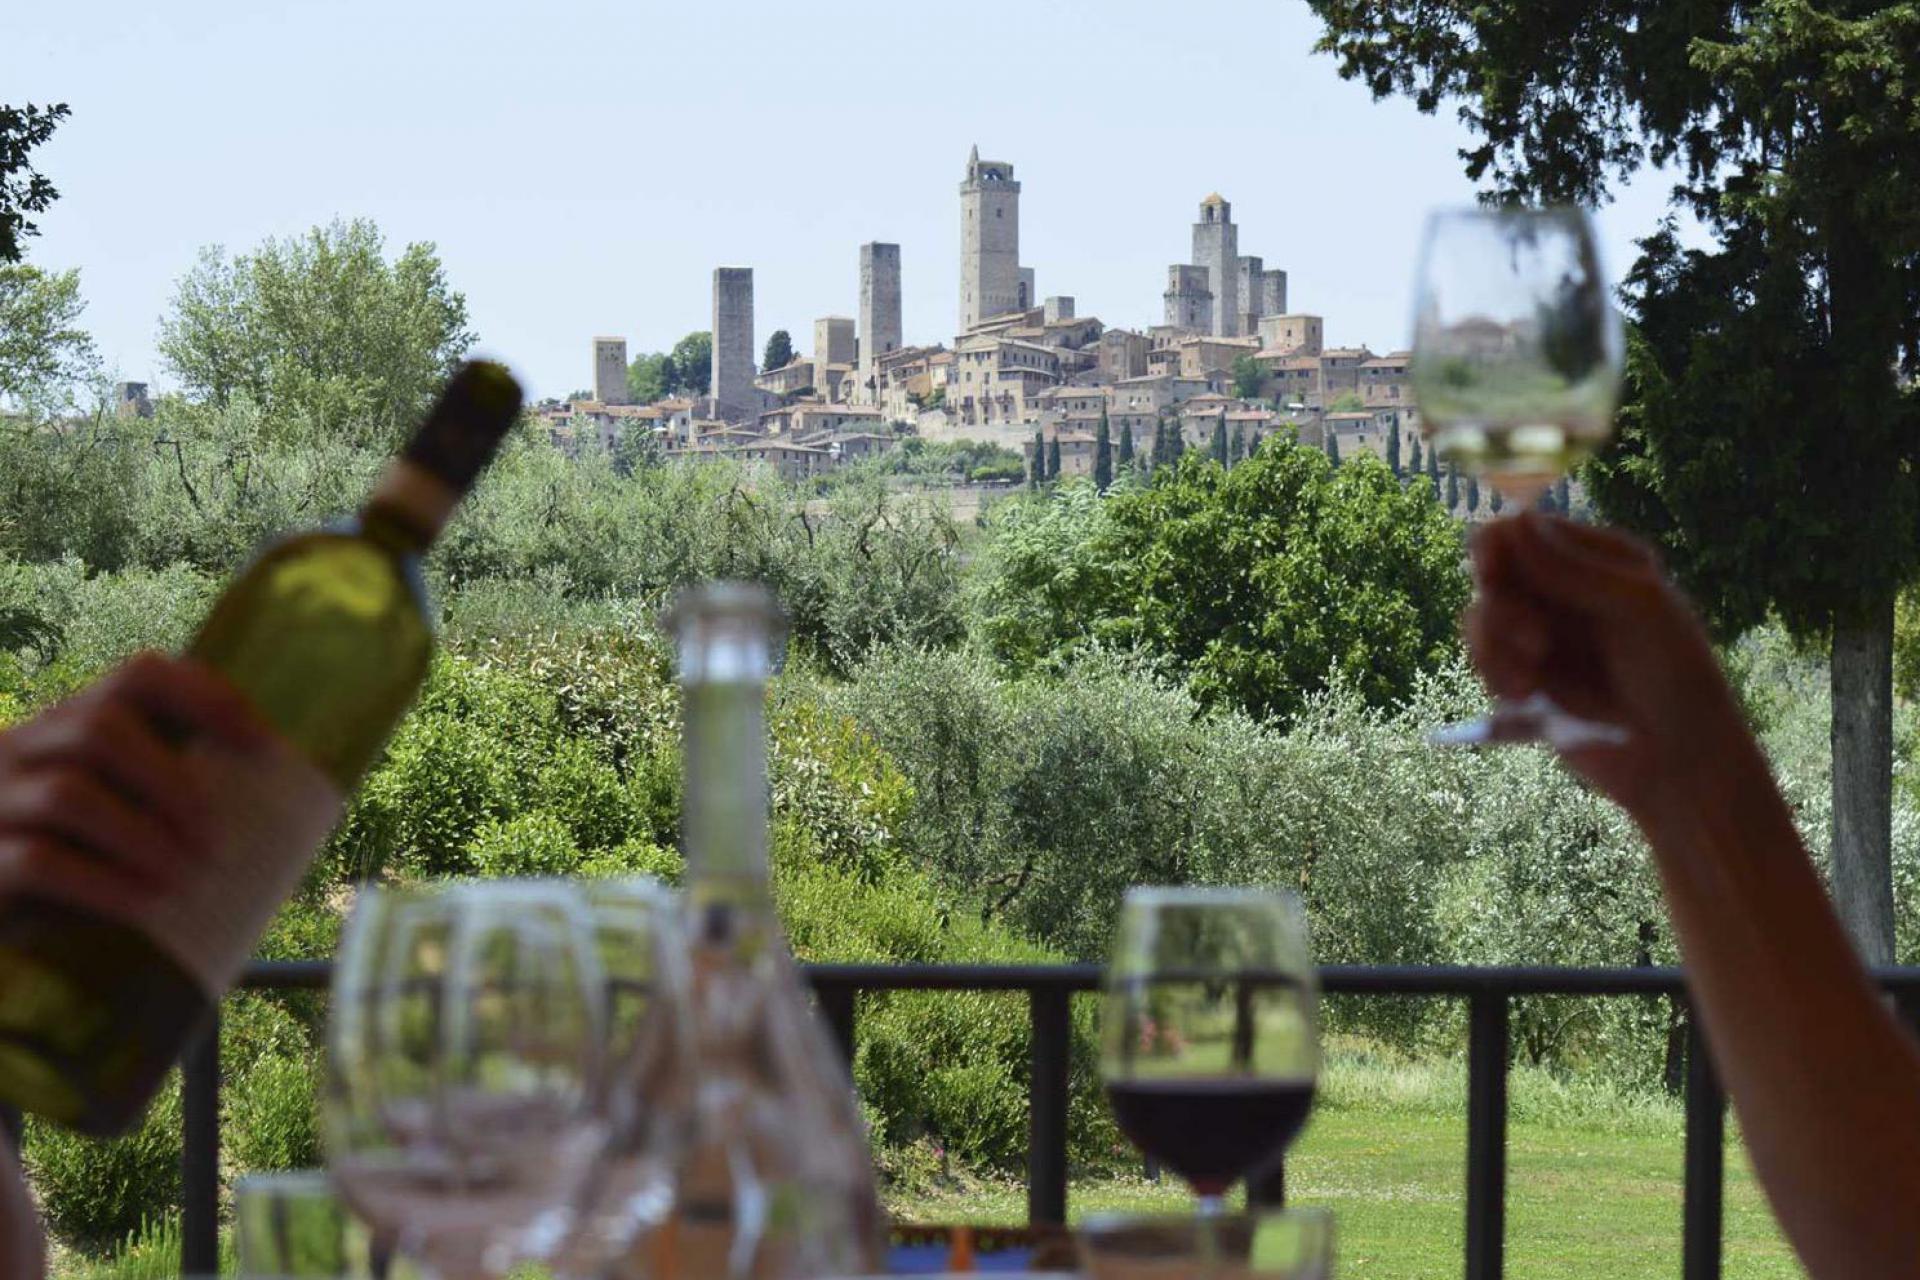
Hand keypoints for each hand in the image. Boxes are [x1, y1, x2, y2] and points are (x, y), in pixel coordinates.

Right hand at [0, 652, 269, 919]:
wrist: (1, 932)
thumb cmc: (75, 867)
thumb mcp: (119, 815)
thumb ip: (172, 798)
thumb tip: (290, 819)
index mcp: (68, 723)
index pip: (138, 674)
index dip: (206, 697)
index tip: (264, 746)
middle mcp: (20, 747)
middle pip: (100, 729)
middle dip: (173, 783)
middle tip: (218, 842)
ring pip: (68, 794)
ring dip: (143, 836)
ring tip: (189, 878)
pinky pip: (39, 862)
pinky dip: (103, 883)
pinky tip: (147, 906)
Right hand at [1466, 512, 1752, 820]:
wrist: (1678, 759)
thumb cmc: (1675, 673)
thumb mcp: (1634, 607)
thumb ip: (1569, 568)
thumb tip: (1513, 520)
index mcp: (1596, 559)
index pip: (1524, 532)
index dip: (1498, 548)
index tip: (1493, 572)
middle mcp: (1563, 591)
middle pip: (1490, 574)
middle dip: (1501, 608)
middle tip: (1536, 642)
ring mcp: (1542, 635)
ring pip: (1479, 619)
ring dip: (1494, 649)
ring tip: (1531, 682)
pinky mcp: (1525, 677)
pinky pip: (1484, 662)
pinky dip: (1496, 676)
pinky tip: (1527, 697)